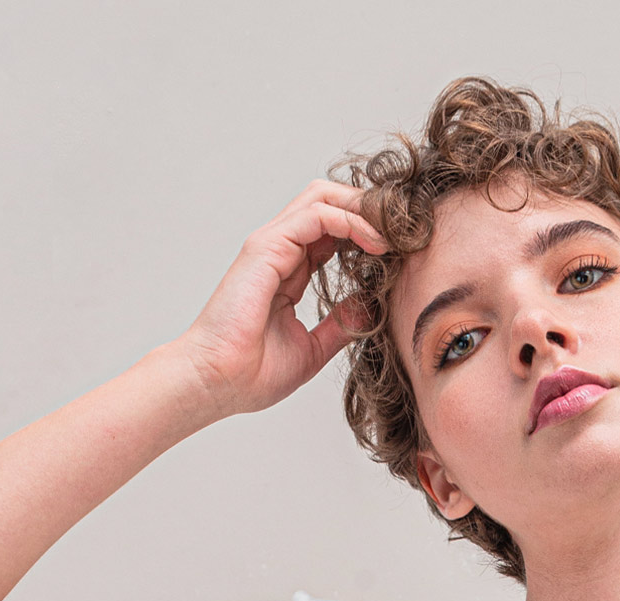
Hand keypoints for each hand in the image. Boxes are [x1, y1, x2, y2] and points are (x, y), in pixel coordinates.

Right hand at [175, 180, 388, 417]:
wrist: (217, 383)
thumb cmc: (252, 374)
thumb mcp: (313, 348)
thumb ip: (341, 323)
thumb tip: (372, 306)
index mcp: (289, 271)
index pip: (333, 231)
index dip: (367, 232)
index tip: (400, 253)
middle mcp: (280, 251)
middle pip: (330, 202)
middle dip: (369, 210)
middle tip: (403, 233)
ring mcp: (271, 245)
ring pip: (324, 198)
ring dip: (363, 210)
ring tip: (393, 234)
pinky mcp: (266, 247)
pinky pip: (316, 215)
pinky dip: (350, 221)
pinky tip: (374, 243)